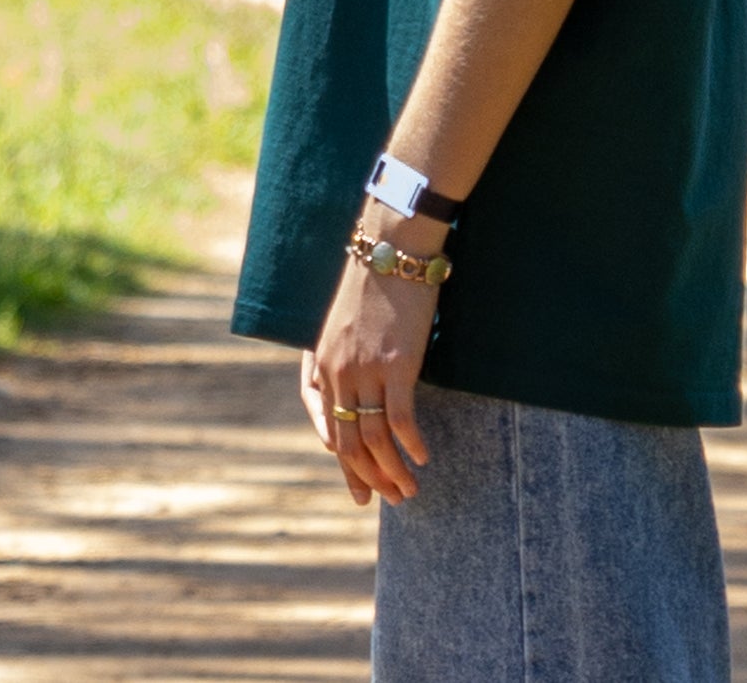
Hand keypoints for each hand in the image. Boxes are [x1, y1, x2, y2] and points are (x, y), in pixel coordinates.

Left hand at [304, 222, 442, 503]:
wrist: (392, 246)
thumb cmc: (373, 279)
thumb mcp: (344, 322)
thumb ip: (344, 357)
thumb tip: (356, 393)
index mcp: (323, 362)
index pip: (327, 428)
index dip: (343, 465)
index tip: (359, 490)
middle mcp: (340, 371)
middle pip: (348, 442)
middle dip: (368, 477)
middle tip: (388, 500)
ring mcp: (367, 370)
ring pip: (373, 438)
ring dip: (391, 471)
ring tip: (409, 491)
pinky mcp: (398, 364)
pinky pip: (401, 418)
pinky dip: (411, 445)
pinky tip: (423, 458)